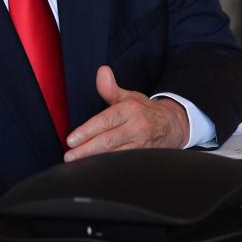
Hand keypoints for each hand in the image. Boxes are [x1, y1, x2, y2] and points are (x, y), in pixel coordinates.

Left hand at [64, 65, 189, 161]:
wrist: (172, 126)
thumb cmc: (144, 111)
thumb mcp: (129, 97)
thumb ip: (110, 88)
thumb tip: (102, 71)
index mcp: (130, 110)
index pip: (104, 122)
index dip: (86, 132)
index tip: (71, 140)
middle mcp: (137, 128)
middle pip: (107, 141)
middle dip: (86, 150)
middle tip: (69, 156)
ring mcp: (142, 145)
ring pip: (115, 156)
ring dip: (95, 161)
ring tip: (77, 165)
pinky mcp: (145, 158)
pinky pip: (124, 164)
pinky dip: (109, 168)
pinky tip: (96, 169)